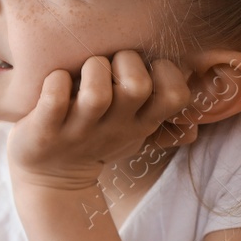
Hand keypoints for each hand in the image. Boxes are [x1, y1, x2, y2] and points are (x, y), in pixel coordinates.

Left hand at [7, 50, 193, 192]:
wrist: (52, 179)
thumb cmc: (95, 139)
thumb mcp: (133, 132)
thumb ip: (157, 113)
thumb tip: (194, 105)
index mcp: (140, 123)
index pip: (176, 96)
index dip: (167, 71)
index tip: (147, 68)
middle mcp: (114, 128)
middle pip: (136, 86)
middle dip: (125, 61)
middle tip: (110, 67)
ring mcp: (79, 131)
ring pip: (97, 92)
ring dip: (91, 70)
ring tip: (81, 74)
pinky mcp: (46, 131)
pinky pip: (55, 98)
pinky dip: (55, 82)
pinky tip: (55, 82)